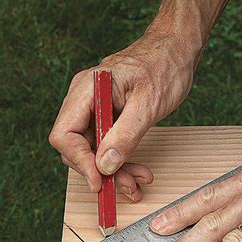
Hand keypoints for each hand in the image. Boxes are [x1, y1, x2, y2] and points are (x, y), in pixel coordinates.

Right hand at [49, 32, 195, 200]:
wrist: (176, 54)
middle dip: (101, 171)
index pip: (64, 134)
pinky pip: (107, 147)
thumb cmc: (164, 68)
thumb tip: (104, 164)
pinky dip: (121, 164)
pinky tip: (137, 173)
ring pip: (94, 152)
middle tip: (127, 186)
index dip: (79, 161)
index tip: (100, 181)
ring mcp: (96, 111)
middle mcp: (85, 101)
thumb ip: (125, 134)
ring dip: (114, 172)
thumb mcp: (148, 105)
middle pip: (77, 147)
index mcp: (87, 91)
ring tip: (137, 183)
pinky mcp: (110, 119)